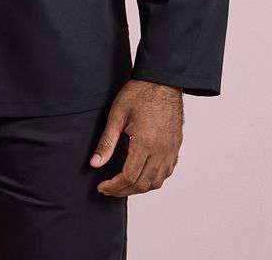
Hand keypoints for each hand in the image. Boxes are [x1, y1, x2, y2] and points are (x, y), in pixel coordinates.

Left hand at [89, 78, 182, 195]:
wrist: (163, 80)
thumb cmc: (139, 93)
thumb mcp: (117, 115)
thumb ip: (106, 142)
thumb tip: (95, 164)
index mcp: (145, 143)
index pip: (129, 177)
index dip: (114, 186)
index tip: (102, 187)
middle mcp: (161, 150)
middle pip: (143, 184)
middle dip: (124, 191)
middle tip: (109, 189)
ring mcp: (171, 149)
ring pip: (157, 182)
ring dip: (140, 188)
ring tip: (124, 185)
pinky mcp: (176, 146)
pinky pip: (167, 172)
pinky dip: (154, 179)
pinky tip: (143, 174)